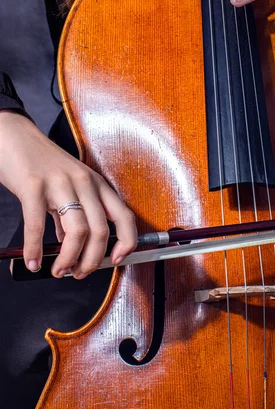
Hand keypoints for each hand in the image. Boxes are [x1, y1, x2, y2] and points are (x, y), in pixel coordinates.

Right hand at [0, 111, 136, 278]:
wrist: (13, 135)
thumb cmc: (40, 161)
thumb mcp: (67, 185)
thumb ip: (72, 214)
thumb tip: (71, 246)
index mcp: (96, 183)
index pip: (124, 216)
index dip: (127, 242)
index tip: (118, 260)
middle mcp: (83, 182)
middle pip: (100, 231)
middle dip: (91, 261)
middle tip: (78, 273)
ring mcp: (60, 183)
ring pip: (77, 232)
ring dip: (68, 259)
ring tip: (58, 270)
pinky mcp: (33, 185)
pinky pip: (38, 225)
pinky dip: (35, 249)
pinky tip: (33, 260)